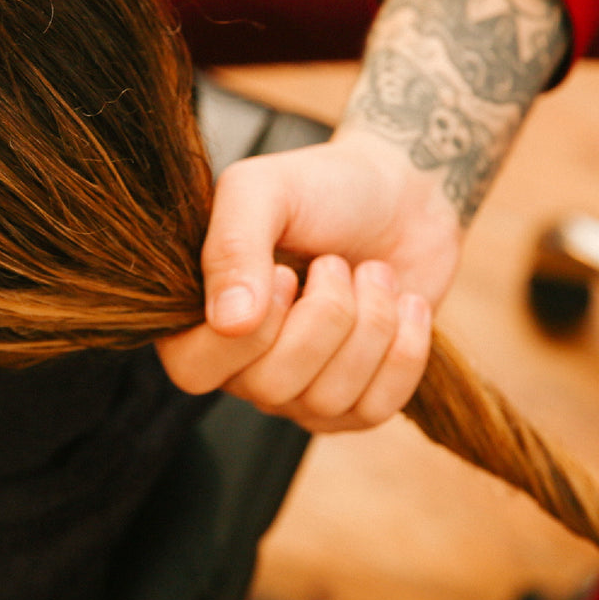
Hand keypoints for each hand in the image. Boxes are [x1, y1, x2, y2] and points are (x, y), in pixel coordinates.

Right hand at [157, 130, 451, 429]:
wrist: (402, 193)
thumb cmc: (322, 189)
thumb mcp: (263, 190)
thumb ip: (232, 245)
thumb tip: (229, 322)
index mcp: (199, 317)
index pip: (194, 369)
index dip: (250, 331)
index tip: (285, 271)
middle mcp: (243, 366)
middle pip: (271, 387)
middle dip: (326, 316)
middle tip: (336, 264)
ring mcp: (301, 391)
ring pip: (327, 401)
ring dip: (370, 324)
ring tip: (372, 274)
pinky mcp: (358, 401)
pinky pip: (376, 410)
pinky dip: (404, 350)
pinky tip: (404, 303)